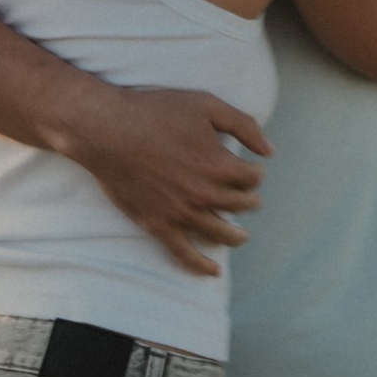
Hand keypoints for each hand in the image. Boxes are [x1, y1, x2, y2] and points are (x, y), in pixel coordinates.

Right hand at [58, 82, 269, 279]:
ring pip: (221, 233)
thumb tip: (269, 151)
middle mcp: (205, 194)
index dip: (254, 173)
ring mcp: (181, 213)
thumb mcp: (206, 105)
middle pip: (240, 206)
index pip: (252, 178)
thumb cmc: (155, 111)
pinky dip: (201, 265)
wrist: (106, 130)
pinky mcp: (158, 224)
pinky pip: (184, 254)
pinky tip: (213, 271)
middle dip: (248, 201)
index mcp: (219, 165)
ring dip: (236, 236)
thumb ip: (244, 125)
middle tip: (247, 198)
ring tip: (240, 235)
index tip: (249, 170)